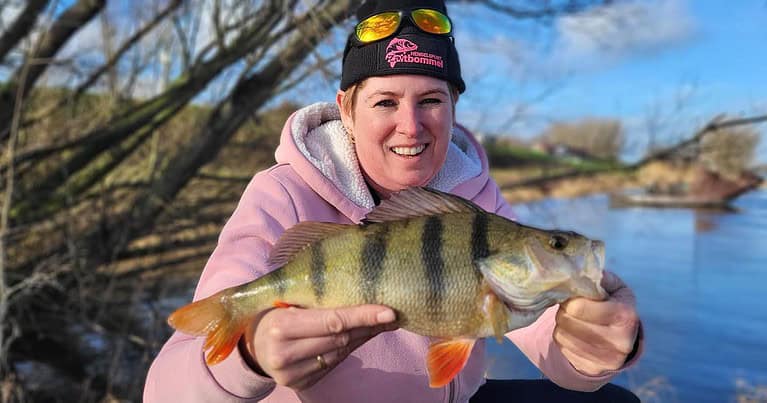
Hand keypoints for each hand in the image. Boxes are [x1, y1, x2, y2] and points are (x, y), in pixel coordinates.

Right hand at [240, 305, 397, 389]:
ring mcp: (292, 374)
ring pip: (340, 352)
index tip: (389, 312)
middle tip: (390, 314)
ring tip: (378, 323)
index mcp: (282, 327)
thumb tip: (361, 291)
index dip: (362, 316)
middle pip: (340, 338)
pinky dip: (348, 349)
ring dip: (362, 337)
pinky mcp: (300, 384)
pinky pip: (333, 363)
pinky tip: (358, 336)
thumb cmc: (274, 313)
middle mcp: (285, 354)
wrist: (252, 344)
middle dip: (368, 325)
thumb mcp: (287, 301)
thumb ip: (318, 300)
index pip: (332, 321)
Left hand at [554, 271, 639, 375]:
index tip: (574, 296)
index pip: (578, 307)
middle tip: (570, 307)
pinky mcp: (593, 368)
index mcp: (625, 315)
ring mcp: (606, 359)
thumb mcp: (613, 286)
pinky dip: (563, 338)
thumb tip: (573, 271)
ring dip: (562, 324)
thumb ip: (596, 277)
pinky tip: (574, 332)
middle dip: (564, 310)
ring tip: (573, 319)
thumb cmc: (614, 303)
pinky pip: (562, 349)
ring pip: (562, 336)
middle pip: (567, 321)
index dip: (570, 299)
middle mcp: (619, 341)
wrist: (625, 337)